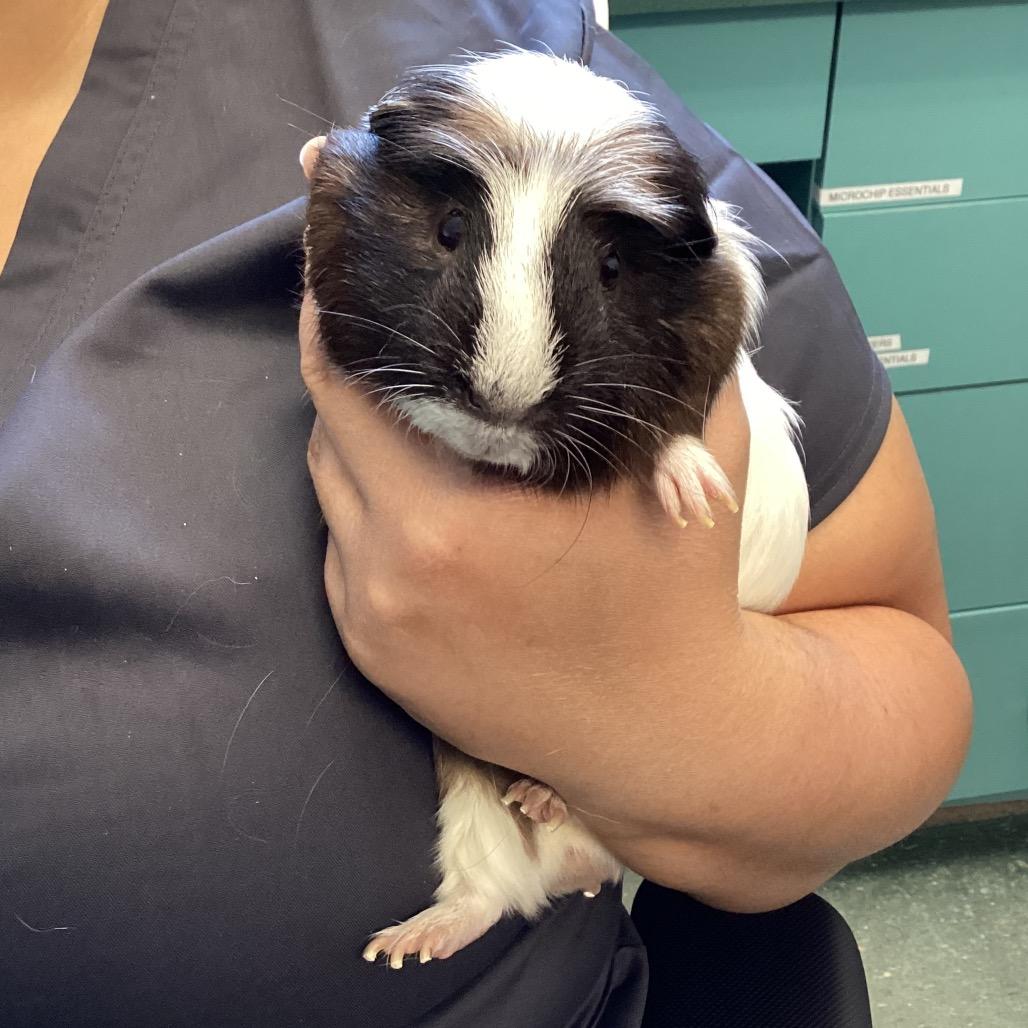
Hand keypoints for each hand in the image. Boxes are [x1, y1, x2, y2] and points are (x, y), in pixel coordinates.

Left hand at [300, 290, 750, 786]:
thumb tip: (669, 279)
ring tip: (415, 417)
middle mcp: (389, 572)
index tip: (344, 276)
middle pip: (324, 436)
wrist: (661, 735)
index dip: (337, 321)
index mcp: (447, 520)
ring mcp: (372, 622)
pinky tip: (425, 502)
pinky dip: (368, 514)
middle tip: (390, 337)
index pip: (345, 391)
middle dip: (350, 379)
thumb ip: (685, 365)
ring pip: (330, 496)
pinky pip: (344, 553)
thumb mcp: (701, 467)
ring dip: (359, 448)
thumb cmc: (677, 595)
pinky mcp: (374, 657)